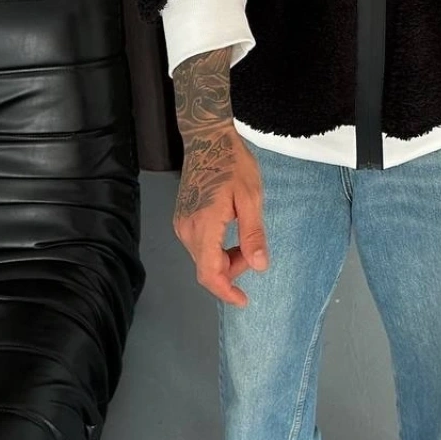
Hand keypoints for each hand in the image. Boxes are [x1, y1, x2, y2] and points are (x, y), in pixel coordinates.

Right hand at [174, 126, 267, 306]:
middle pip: (206, 267)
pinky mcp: (182, 218)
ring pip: (202, 257)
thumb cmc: (232, 164)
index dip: (226, 291)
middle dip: (231, 270)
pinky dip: (216, 248)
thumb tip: (258, 266)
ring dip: (224, 258)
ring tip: (244, 237)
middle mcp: (187, 228)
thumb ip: (253, 234)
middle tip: (253, 250)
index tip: (243, 300)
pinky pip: (199, 245)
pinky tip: (231, 232)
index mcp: (204, 225)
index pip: (209, 272)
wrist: (208, 139)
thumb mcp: (251, 198)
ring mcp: (181, 223)